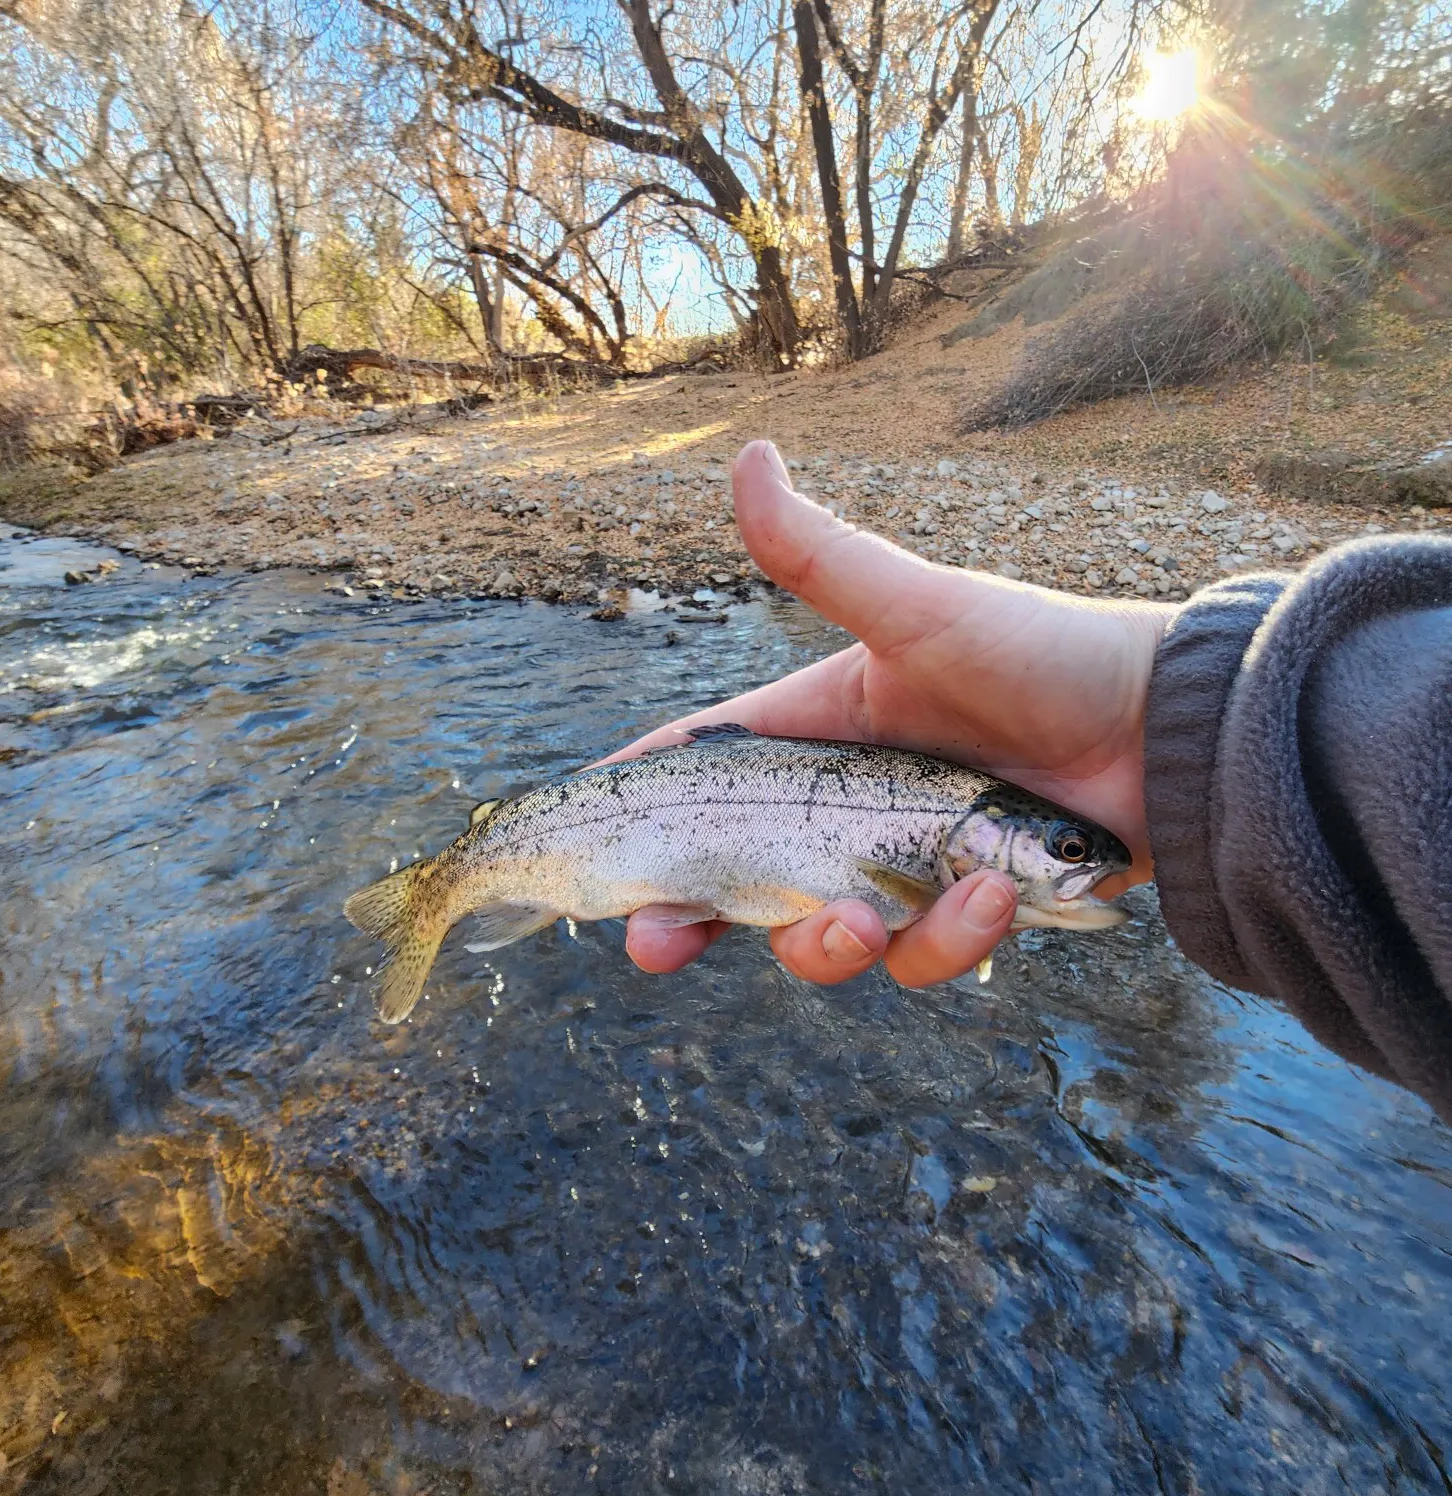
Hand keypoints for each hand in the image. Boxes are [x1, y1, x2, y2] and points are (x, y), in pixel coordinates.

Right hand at [615, 440, 1169, 986]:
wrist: (1168, 730)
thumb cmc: (1043, 652)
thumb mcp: (919, 610)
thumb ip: (821, 558)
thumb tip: (745, 453)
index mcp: (820, 730)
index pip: (706, 767)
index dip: (644, 803)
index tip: (586, 841)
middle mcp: (850, 806)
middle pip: (740, 877)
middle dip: (690, 918)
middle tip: (654, 944)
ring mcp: (904, 866)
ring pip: (825, 935)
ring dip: (830, 942)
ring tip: (865, 919)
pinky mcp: (962, 912)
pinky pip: (922, 956)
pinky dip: (948, 940)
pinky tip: (989, 897)